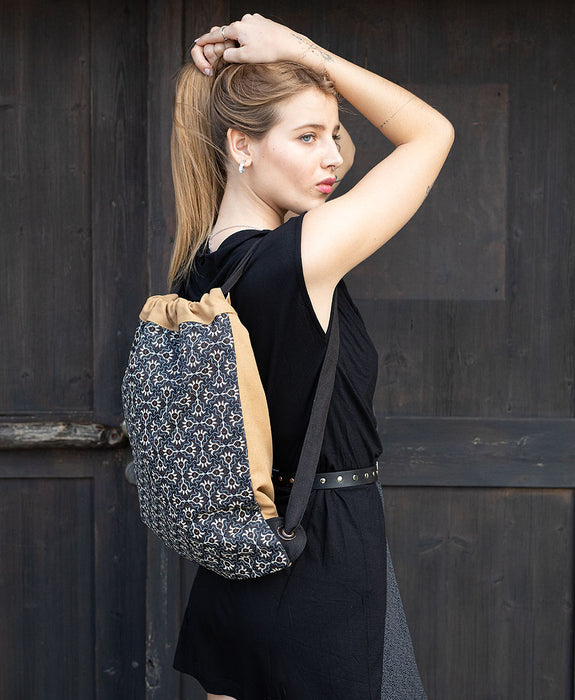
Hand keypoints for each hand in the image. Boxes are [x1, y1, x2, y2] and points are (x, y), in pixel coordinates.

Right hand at [191, 13, 309, 73]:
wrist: (290, 45)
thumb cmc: (268, 52)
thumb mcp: (245, 58)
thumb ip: (230, 55)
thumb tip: (224, 53)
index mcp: (237, 28)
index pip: (217, 34)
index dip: (206, 40)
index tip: (198, 42)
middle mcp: (244, 20)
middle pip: (230, 33)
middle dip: (230, 44)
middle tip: (236, 54)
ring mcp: (254, 19)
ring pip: (242, 32)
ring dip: (243, 42)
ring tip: (254, 53)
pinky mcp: (263, 21)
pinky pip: (252, 31)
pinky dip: (252, 38)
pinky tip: (261, 46)